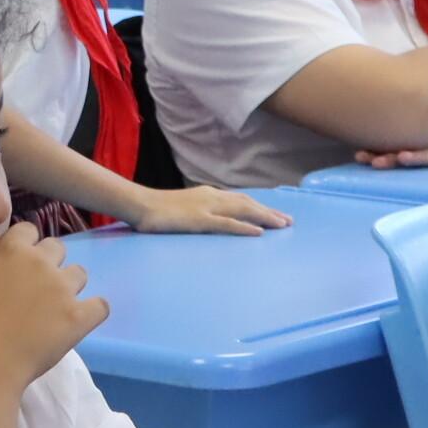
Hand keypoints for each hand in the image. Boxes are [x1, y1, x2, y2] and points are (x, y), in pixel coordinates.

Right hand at [0, 224, 109, 387]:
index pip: (30, 230)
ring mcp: (63, 288)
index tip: (22, 265)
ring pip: (80, 273)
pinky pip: (101, 305)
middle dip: (51, 264)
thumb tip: (10, 269)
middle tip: (39, 289)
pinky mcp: (80, 315)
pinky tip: (80, 321)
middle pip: (58, 247)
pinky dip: (92, 312)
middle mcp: (40, 262)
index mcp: (10, 250)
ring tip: (57, 309)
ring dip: (70, 287)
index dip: (28, 247)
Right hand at [129, 185, 292, 235]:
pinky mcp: (198, 220)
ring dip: (264, 217)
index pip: (241, 200)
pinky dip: (244, 227)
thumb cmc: (157, 209)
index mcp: (208, 195)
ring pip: (243, 211)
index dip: (260, 207)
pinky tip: (258, 232)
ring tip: (282, 225)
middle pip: (247, 203)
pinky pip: (226, 224)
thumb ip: (200, 213)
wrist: (138, 204)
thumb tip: (212, 221)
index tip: (277, 215)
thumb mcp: (183, 208)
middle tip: (289, 221)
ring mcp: (206, 208)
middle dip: (270, 212)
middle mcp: (211, 197)